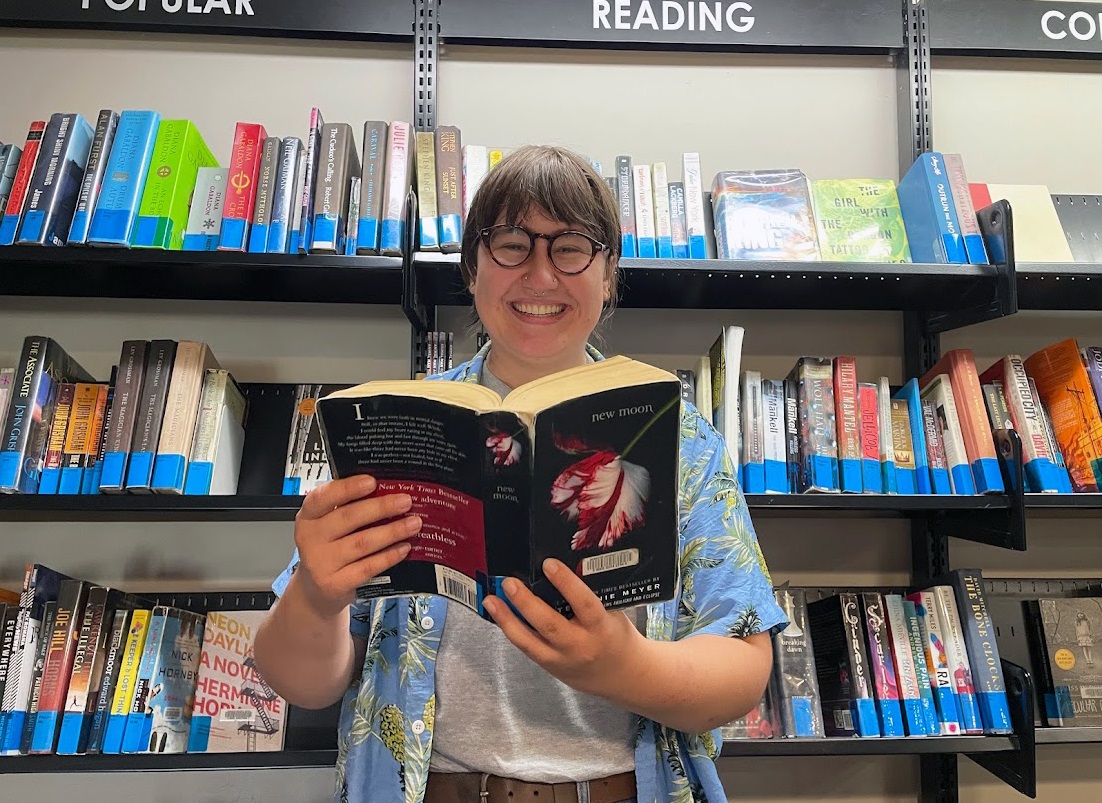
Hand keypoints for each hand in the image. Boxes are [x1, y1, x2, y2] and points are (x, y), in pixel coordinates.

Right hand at [293, 475, 420, 618]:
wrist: (315, 590)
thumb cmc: (328, 549)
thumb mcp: (328, 526)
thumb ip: (348, 508)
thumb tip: (387, 491)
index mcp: (308, 517)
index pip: (323, 497)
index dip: (348, 488)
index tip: (372, 482)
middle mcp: (310, 539)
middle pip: (348, 518)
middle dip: (381, 507)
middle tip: (405, 501)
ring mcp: (321, 563)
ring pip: (362, 543)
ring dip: (392, 531)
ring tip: (413, 523)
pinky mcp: (335, 584)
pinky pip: (368, 566)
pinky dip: (389, 556)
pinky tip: (404, 547)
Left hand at [484, 558, 644, 698]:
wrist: (621, 675)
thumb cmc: (615, 636)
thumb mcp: (612, 613)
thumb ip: (590, 595)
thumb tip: (559, 568)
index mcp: (601, 628)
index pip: (584, 604)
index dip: (566, 584)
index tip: (549, 564)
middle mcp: (580, 646)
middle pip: (550, 625)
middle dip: (526, 603)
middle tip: (509, 583)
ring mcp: (562, 660)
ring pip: (530, 642)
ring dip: (507, 620)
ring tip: (491, 600)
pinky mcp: (549, 667)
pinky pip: (527, 648)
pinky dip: (511, 630)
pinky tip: (499, 615)